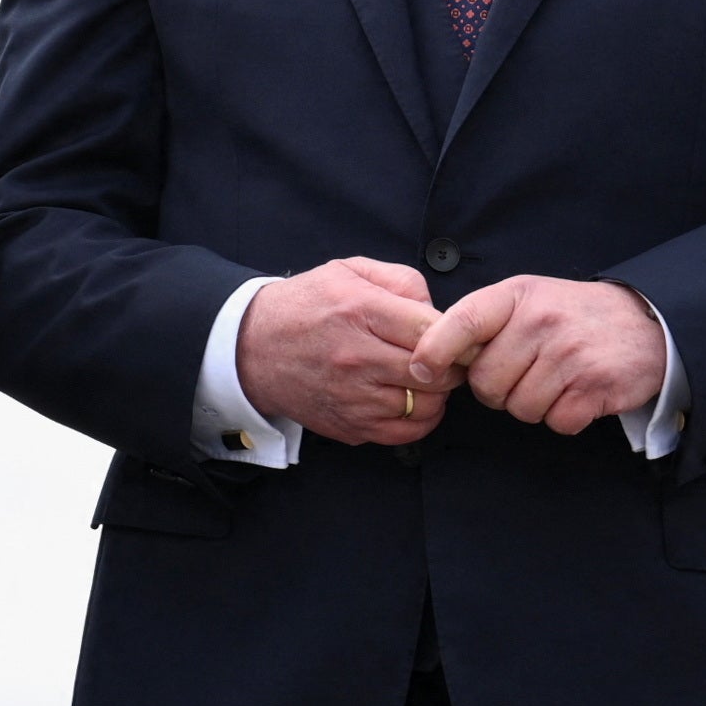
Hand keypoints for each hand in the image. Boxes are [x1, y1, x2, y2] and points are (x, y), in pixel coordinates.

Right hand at [234, 258, 446, 448]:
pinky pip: (404, 433)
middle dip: (450, 367)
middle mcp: (357, 357)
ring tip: (425, 381)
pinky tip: (410, 402)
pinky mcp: (348, 425)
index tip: (455, 337)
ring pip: (425, 407)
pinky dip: (418, 420)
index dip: (455, 335)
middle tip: (446, 360)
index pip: (433, 330)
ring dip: (435, 395)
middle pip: (435, 374)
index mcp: (360, 311)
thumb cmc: (305, 307)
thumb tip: (438, 311)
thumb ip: (401, 281)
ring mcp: (352, 397)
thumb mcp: (349, 271)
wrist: (250, 348)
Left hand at [407, 274, 668, 439]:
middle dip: (498, 390)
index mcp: (518, 296)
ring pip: (519, 408)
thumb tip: (427, 358)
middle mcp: (542, 321)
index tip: (421, 369)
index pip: (462, 321)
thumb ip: (482, 323)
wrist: (648, 322)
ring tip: (556, 379)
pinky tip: (578, 392)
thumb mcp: (528, 299)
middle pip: (486, 383)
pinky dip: (565, 417)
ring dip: (533, 405)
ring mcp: (570, 354)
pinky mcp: (595, 386)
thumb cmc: (572, 316)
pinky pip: (555, 422)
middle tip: (526, 373)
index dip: (434, 350)